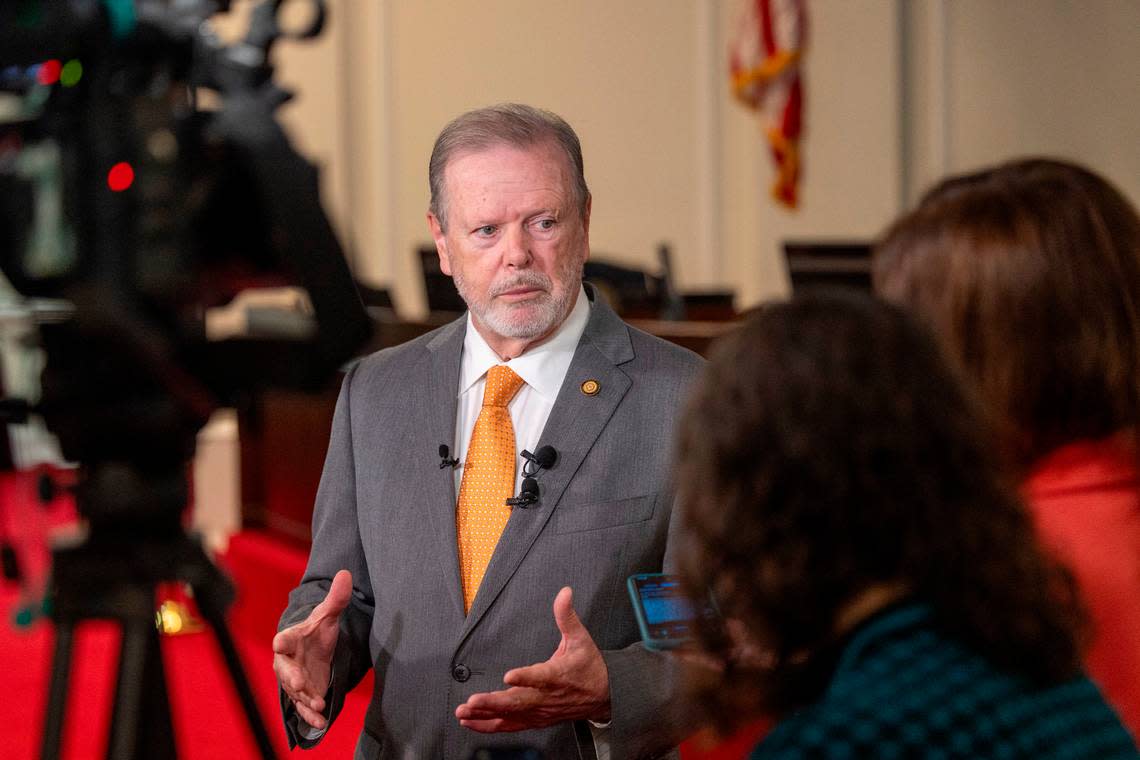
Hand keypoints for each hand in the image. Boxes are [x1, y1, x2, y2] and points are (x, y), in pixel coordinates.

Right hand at [272, 569, 352, 728]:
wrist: (315, 651)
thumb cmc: (317, 633)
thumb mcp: (328, 616)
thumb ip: (336, 599)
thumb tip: (346, 573)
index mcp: (291, 639)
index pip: (283, 639)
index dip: (282, 641)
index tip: (279, 642)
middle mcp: (288, 662)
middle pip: (285, 670)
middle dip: (291, 677)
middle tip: (298, 683)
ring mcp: (294, 680)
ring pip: (295, 692)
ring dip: (305, 699)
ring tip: (318, 704)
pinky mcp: (303, 695)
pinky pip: (303, 707)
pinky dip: (310, 716)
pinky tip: (321, 723)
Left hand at [455, 586, 610, 732]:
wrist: (603, 696)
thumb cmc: (589, 667)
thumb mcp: (581, 638)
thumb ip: (567, 616)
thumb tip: (564, 593)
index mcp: (558, 675)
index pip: (541, 677)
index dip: (526, 677)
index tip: (509, 675)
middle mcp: (547, 697)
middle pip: (519, 702)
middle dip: (494, 702)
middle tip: (473, 700)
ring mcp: (540, 711)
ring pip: (511, 716)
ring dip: (486, 715)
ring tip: (465, 712)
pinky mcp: (535, 720)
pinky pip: (509, 725)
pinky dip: (489, 726)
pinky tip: (470, 722)